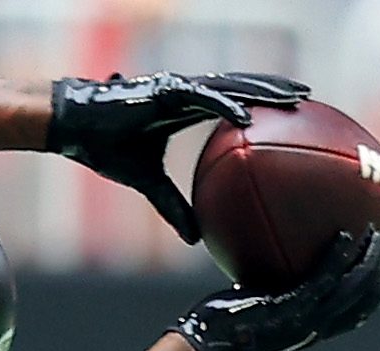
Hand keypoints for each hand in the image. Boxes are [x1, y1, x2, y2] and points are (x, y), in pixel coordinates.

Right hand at [49, 71, 308, 241]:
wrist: (72, 128)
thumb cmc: (103, 147)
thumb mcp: (145, 182)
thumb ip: (171, 205)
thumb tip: (195, 237)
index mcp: (185, 108)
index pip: (233, 100)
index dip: (262, 102)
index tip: (290, 110)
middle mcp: (187, 92)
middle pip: (241, 87)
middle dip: (275, 90)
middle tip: (308, 99)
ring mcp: (177, 88)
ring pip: (231, 86)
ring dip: (264, 92)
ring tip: (294, 99)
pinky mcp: (164, 91)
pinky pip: (202, 99)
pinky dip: (226, 107)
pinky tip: (249, 117)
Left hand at [176, 231, 379, 350]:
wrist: (201, 344)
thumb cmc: (220, 324)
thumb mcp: (255, 306)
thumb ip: (273, 289)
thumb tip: (272, 258)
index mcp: (309, 332)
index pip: (355, 315)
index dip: (378, 295)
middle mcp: (311, 330)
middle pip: (363, 302)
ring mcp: (301, 320)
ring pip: (350, 289)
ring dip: (370, 262)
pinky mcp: (287, 310)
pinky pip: (319, 280)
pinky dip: (336, 258)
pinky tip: (343, 235)